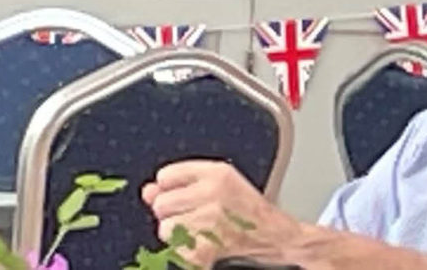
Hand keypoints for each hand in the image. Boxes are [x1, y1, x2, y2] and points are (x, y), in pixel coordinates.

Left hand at [145, 160, 300, 264]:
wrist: (277, 235)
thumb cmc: (249, 210)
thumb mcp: (222, 185)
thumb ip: (182, 184)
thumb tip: (148, 191)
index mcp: (217, 172)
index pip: (165, 176)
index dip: (170, 190)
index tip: (182, 198)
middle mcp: (214, 192)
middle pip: (161, 204)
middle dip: (172, 215)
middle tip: (194, 218)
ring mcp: (211, 220)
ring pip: (166, 229)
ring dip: (178, 236)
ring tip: (200, 233)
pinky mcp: (209, 245)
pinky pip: (176, 251)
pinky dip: (186, 255)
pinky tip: (202, 248)